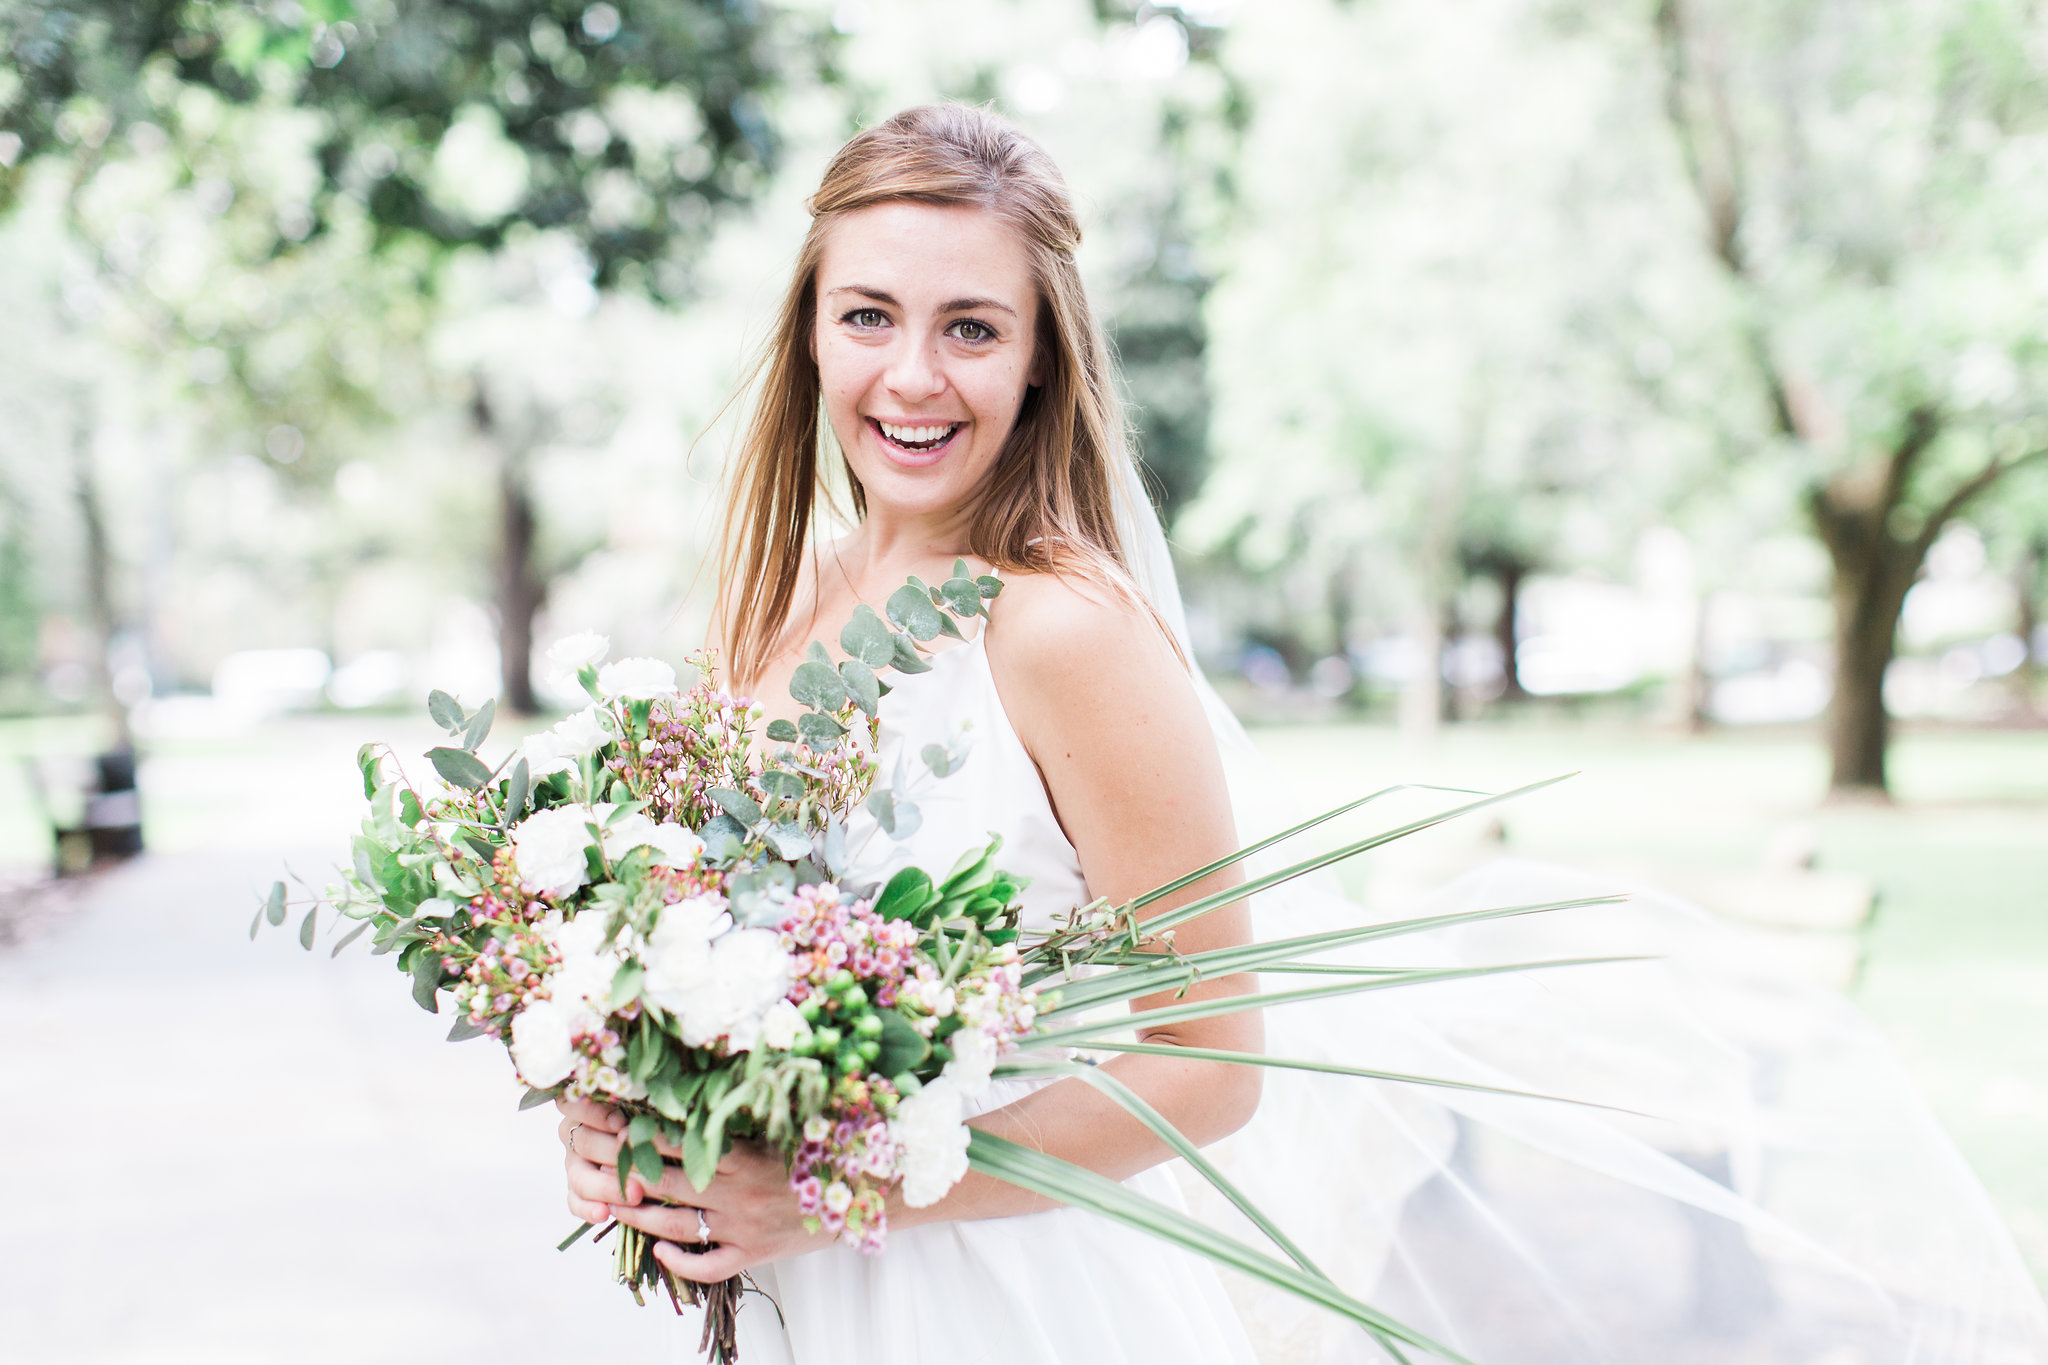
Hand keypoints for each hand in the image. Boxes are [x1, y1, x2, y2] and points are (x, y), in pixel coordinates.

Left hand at [556, 1098, 824, 1281]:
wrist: (868, 1188)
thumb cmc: (821, 1146)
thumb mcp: (781, 1121)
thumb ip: (740, 1111)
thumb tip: (696, 1086)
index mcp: (743, 1151)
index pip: (676, 1141)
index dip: (638, 1134)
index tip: (608, 1123)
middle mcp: (739, 1189)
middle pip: (665, 1183)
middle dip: (622, 1173)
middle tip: (588, 1163)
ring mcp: (745, 1225)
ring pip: (677, 1225)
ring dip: (638, 1217)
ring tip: (611, 1208)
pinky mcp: (755, 1253)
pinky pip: (710, 1264)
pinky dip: (680, 1261)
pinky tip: (659, 1251)